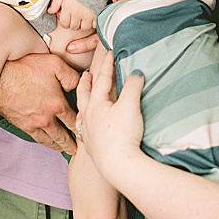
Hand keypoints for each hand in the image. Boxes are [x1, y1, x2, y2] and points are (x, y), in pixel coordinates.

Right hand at [0, 52, 82, 154]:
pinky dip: (43, 142)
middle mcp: (45, 118)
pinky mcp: (20, 124)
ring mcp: (32, 123)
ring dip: (57, 145)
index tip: (86, 130)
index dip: (81, 126)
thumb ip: (71, 76)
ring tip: (64, 149)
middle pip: (62, 135)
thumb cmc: (25, 67)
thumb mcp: (55, 65)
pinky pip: (35, 137)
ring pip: (48, 139)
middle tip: (76, 149)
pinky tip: (46, 141)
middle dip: (71, 143)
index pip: (74, 120)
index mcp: (57, 105)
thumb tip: (79, 85)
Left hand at [49, 0, 95, 31]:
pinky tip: (93, 17)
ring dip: (84, 24)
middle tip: (77, 16)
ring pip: (84, 28)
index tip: (69, 17)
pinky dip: (94, 23)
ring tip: (85, 17)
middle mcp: (77, 13)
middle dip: (75, 23)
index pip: (64, 24)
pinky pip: (95, 25)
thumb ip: (55, 2)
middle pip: (74, 27)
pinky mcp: (97, 15)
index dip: (66, 22)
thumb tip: (50, 11)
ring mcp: (88, 15)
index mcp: (68, 8)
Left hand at [75, 47, 144, 185]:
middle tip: (86, 74)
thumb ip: (132, 86)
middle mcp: (89, 116)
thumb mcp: (130, 105)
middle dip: (86, 82)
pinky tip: (90, 125)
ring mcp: (89, 131)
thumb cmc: (122, 134)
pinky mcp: (93, 145)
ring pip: (83, 111)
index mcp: (97, 104)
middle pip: (85, 94)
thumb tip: (136, 72)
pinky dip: (86, 120)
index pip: (102, 79)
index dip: (107, 65)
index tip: (109, 53)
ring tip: (86, 97)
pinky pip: (86, 127)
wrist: (118, 165)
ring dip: (84, 101)